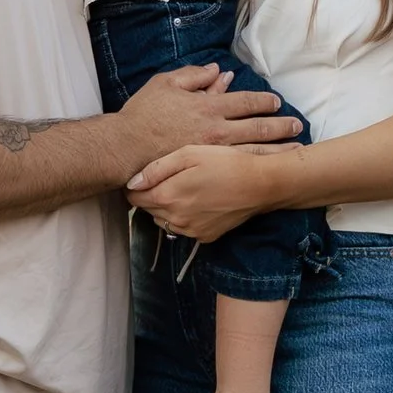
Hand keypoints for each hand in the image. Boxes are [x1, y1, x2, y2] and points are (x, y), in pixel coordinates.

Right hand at [116, 62, 296, 175]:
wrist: (126, 149)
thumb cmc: (143, 114)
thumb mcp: (166, 83)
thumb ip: (194, 75)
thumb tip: (218, 70)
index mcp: (208, 106)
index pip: (245, 102)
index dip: (263, 101)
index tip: (276, 102)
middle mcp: (217, 131)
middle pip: (258, 128)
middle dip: (280, 126)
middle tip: (297, 126)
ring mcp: (213, 154)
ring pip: (254, 151)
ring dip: (277, 149)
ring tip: (295, 150)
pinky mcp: (206, 171)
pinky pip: (238, 168)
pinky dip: (257, 167)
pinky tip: (268, 169)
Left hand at [126, 138, 303, 239]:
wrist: (261, 184)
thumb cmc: (226, 162)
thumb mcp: (189, 154)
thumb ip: (156, 169)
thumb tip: (131, 184)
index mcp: (168, 197)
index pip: (134, 198)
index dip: (136, 186)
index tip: (145, 175)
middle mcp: (176, 219)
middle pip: (148, 210)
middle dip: (152, 195)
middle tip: (168, 178)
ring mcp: (191, 231)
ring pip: (164, 221)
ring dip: (167, 207)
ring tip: (184, 188)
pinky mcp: (205, 237)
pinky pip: (183, 228)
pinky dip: (184, 217)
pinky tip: (199, 201)